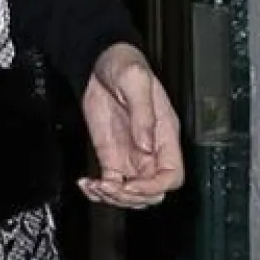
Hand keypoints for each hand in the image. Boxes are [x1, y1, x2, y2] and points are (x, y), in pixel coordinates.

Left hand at [78, 42, 183, 208]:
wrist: (99, 61)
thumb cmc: (125, 65)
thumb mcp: (136, 82)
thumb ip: (143, 115)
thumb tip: (147, 146)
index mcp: (165, 135)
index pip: (172, 175)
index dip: (155, 187)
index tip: (133, 185)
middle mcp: (150, 150)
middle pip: (152, 192)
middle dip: (131, 197)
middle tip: (110, 187)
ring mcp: (130, 155)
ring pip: (131, 193)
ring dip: (114, 198)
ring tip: (95, 187)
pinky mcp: (110, 155)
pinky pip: (110, 183)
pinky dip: (99, 191)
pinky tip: (87, 184)